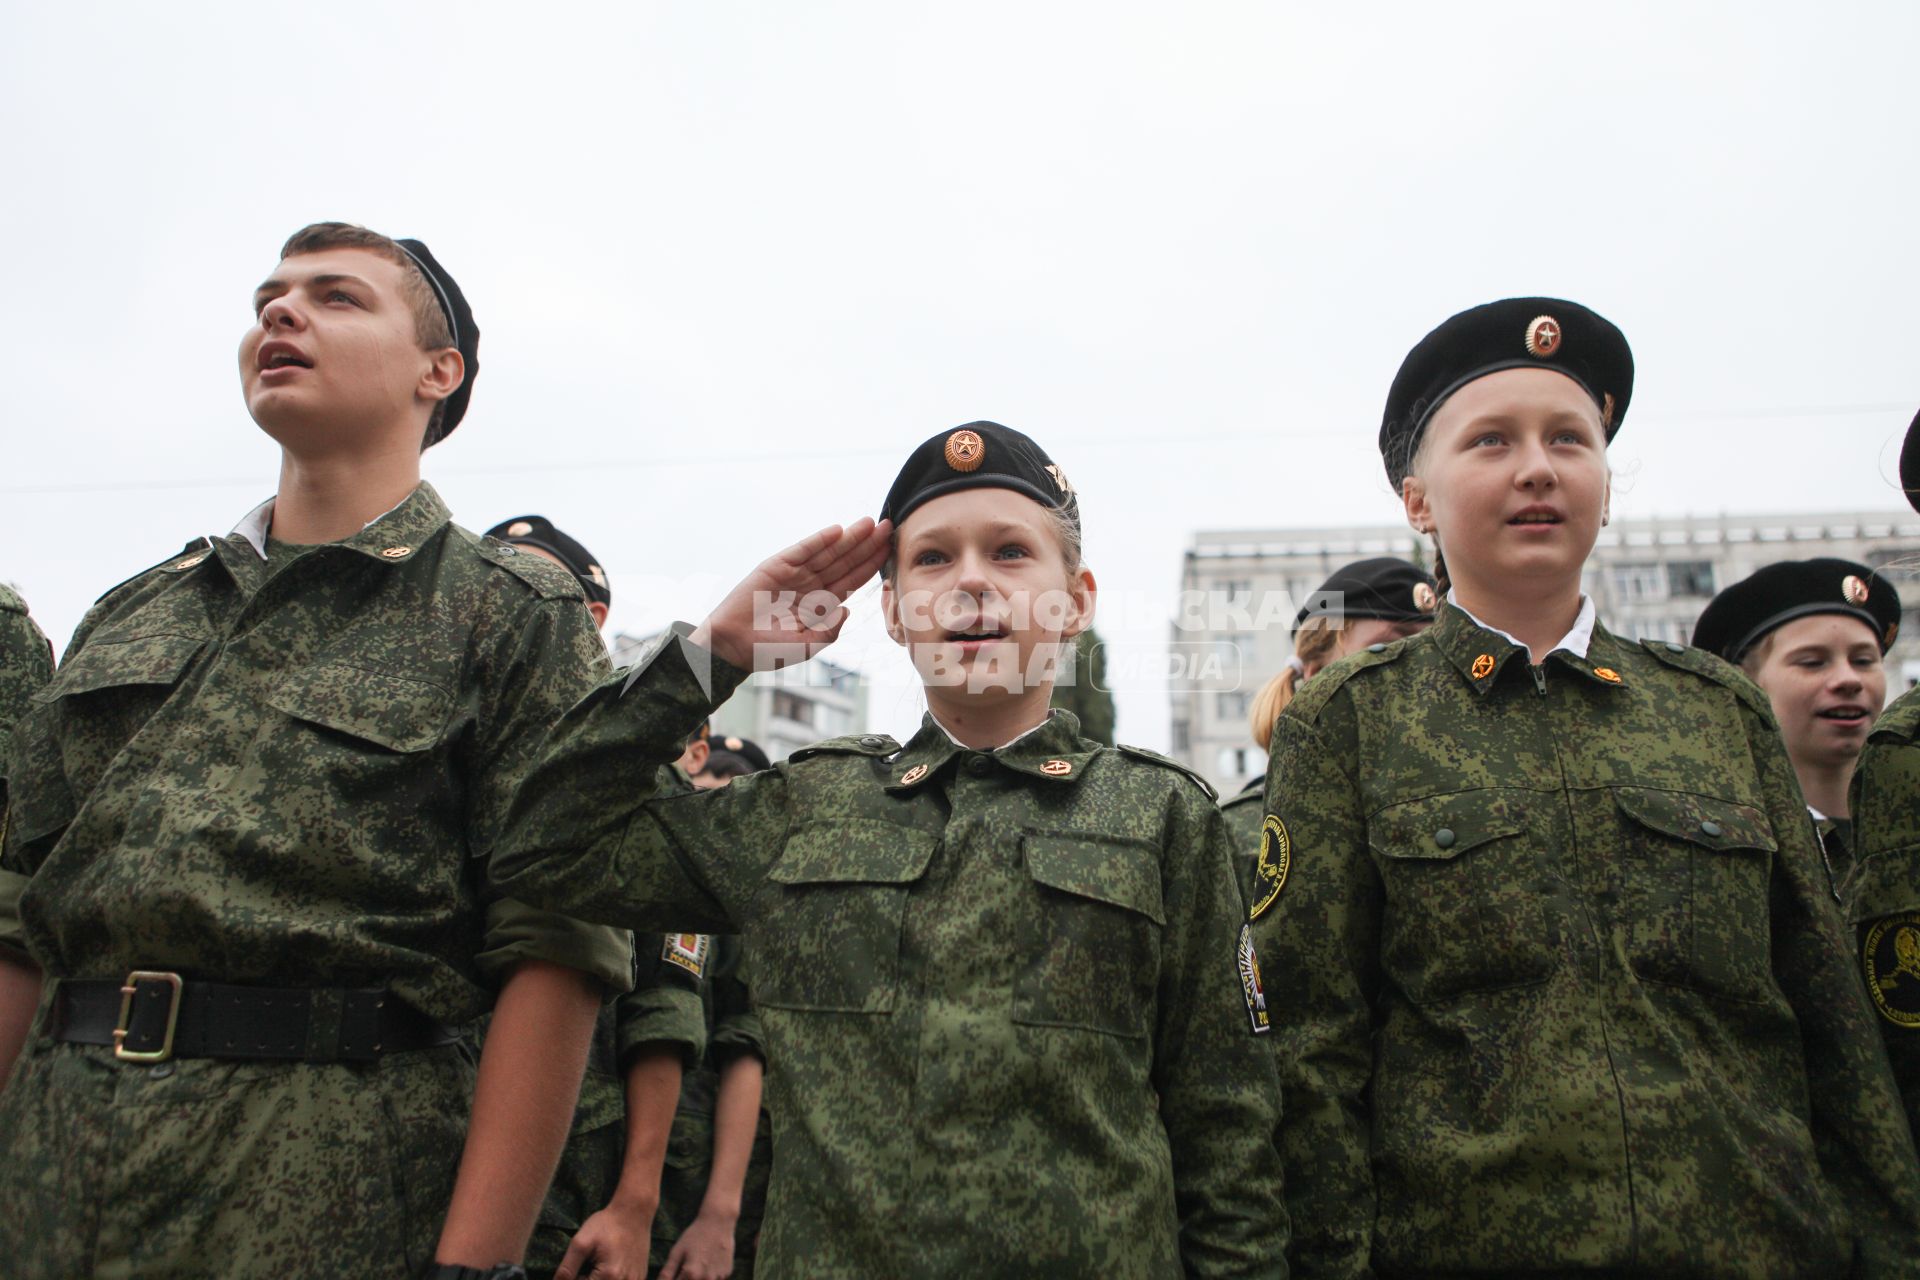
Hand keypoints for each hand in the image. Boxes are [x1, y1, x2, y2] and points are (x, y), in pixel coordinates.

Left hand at [554, 1201, 654, 1279]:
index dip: (576, 1279)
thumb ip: (567, 1268)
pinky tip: (611, 1268)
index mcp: (608, 1276)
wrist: (634, 1212)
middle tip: (588, 1266)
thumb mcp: (581, 1242)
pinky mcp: (640, 1277)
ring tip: (598, 1268)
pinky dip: (613, 1279)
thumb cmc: (606, 1225)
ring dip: (600, 1279)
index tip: (580, 1267)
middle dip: (587, 1278)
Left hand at [658, 1211, 736, 1279]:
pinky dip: (708, 1276)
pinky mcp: (727, 1274)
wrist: (719, 1222)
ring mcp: (718, 1278)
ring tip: (698, 1262)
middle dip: (686, 1279)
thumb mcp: (677, 1252)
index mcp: (691, 1274)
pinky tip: (708, 1263)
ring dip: (697, 1278)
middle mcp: (706, 1279)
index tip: (677, 1273)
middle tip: (686, 1267)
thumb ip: (667, 1272)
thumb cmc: (695, 1235)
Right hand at [691, 519, 890, 672]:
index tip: (890, 550)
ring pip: (828, 553)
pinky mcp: (776, 566)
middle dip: (867, 545)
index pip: (852, 580)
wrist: (733, 646)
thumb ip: (829, 631)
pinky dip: (819, 540)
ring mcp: (794, 574)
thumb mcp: (807, 647)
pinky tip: (838, 531)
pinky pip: (802, 551)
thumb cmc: (767, 650)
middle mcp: (810, 585)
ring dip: (849, 538)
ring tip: (870, 523)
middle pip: (845, 562)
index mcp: (820, 604)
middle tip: (888, 526)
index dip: (871, 565)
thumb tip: (847, 609)